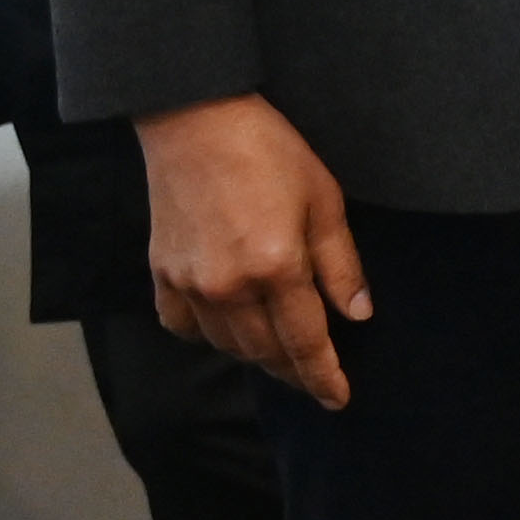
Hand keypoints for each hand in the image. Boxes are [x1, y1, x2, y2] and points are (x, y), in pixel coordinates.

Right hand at [139, 94, 367, 406]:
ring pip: (227, 345)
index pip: (306, 342)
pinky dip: (208, 335)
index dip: (324, 377)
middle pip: (265, 352)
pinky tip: (228, 327)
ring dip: (256, 355)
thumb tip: (357, 315)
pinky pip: (183, 327)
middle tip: (316, 380)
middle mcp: (229, 286)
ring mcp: (190, 283)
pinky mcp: (162, 274)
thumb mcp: (325, 200)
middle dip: (294, 372)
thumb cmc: (270, 152)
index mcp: (276, 268)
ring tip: (280, 354)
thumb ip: (341, 265)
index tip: (339, 399)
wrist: (196, 121)